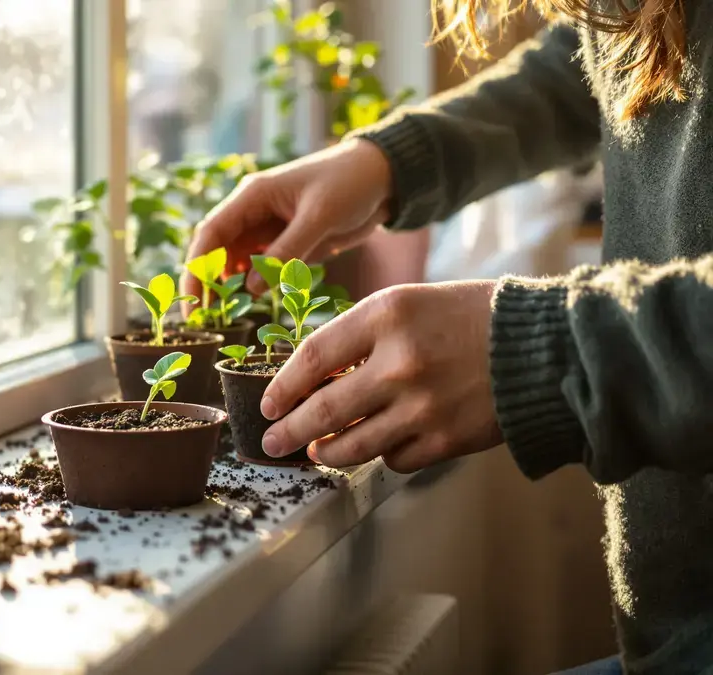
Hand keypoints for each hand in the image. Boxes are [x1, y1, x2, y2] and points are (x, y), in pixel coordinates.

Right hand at [182, 138, 392, 299]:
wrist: (385, 177)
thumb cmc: (350, 183)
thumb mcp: (319, 217)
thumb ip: (286, 252)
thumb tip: (251, 289)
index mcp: (252, 196)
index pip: (211, 234)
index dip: (197, 268)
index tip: (192, 300)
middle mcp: (254, 212)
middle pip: (217, 250)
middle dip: (206, 282)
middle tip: (201, 318)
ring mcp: (269, 229)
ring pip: (237, 261)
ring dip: (229, 286)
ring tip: (223, 316)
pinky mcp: (287, 242)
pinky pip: (262, 266)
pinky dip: (255, 284)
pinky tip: (253, 301)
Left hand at [259, 281, 504, 472]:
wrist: (546, 347)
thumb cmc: (471, 318)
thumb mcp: (411, 304)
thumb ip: (361, 337)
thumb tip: (313, 379)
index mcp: (387, 314)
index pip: (313, 356)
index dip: (282, 386)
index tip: (268, 403)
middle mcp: (400, 361)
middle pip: (323, 410)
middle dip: (290, 431)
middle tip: (271, 442)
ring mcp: (423, 405)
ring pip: (353, 445)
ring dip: (327, 452)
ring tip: (316, 452)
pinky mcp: (447, 439)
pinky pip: (394, 459)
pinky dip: (383, 456)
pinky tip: (380, 447)